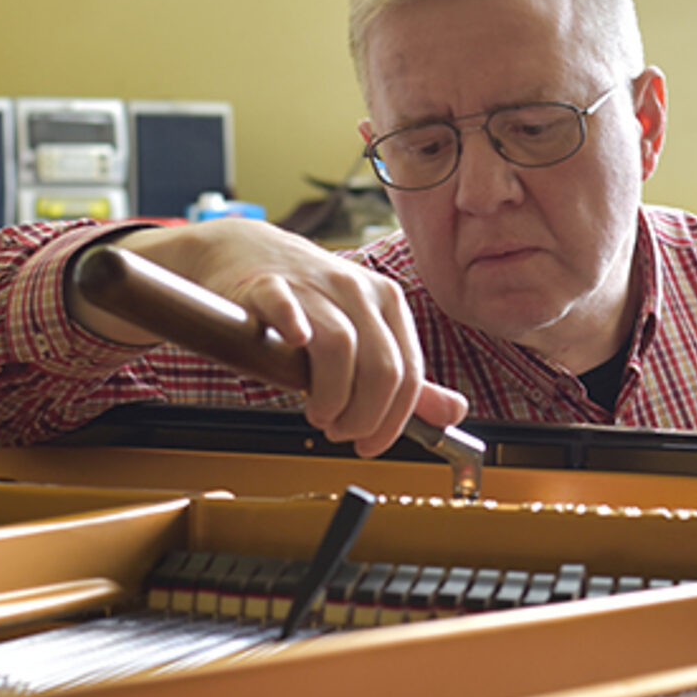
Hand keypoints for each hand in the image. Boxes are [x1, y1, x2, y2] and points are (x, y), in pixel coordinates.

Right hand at [65, 220, 466, 457]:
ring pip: (341, 347)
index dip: (393, 420)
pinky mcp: (267, 285)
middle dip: (364, 416)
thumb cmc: (304, 301)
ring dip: (331, 397)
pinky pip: (286, 306)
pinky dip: (294, 328)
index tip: (369, 443)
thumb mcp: (363, 334)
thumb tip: (455, 412)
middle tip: (340, 431)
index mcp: (386, 301)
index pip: (408, 372)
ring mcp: (313, 284)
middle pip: (380, 366)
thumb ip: (407, 379)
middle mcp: (356, 289)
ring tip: (317, 414)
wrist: (241, 254)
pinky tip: (295, 349)